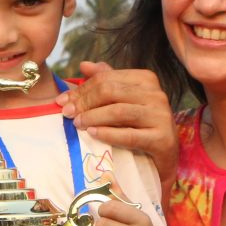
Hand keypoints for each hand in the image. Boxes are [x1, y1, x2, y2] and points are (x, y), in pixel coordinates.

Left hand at [56, 62, 177, 194]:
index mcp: (146, 80)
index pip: (106, 78)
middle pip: (111, 91)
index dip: (81, 89)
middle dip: (84, 102)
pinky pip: (130, 135)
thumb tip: (84, 65)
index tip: (62, 101)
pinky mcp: (163, 139)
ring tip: (77, 124)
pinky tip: (92, 134)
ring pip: (119, 111)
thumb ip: (106, 82)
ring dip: (93, 117)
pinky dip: (108, 134)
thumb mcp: (123, 102)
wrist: (163, 159)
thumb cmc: (140, 127)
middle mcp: (156, 94)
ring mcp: (162, 116)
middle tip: (67, 114)